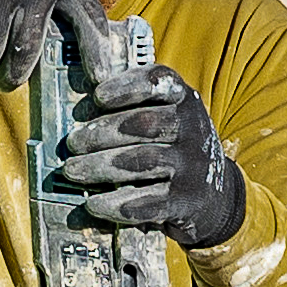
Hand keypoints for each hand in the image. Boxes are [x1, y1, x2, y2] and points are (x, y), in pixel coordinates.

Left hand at [49, 58, 247, 251]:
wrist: (215, 195)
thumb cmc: (171, 146)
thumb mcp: (163, 115)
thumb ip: (130, 102)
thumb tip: (83, 94)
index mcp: (183, 99)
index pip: (159, 82)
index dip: (126, 87)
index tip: (97, 96)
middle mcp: (193, 128)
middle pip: (145, 124)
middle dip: (102, 132)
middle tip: (71, 142)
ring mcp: (193, 166)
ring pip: (143, 161)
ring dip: (101, 166)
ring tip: (72, 170)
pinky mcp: (187, 201)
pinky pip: (149, 203)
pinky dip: (117, 204)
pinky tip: (93, 204)